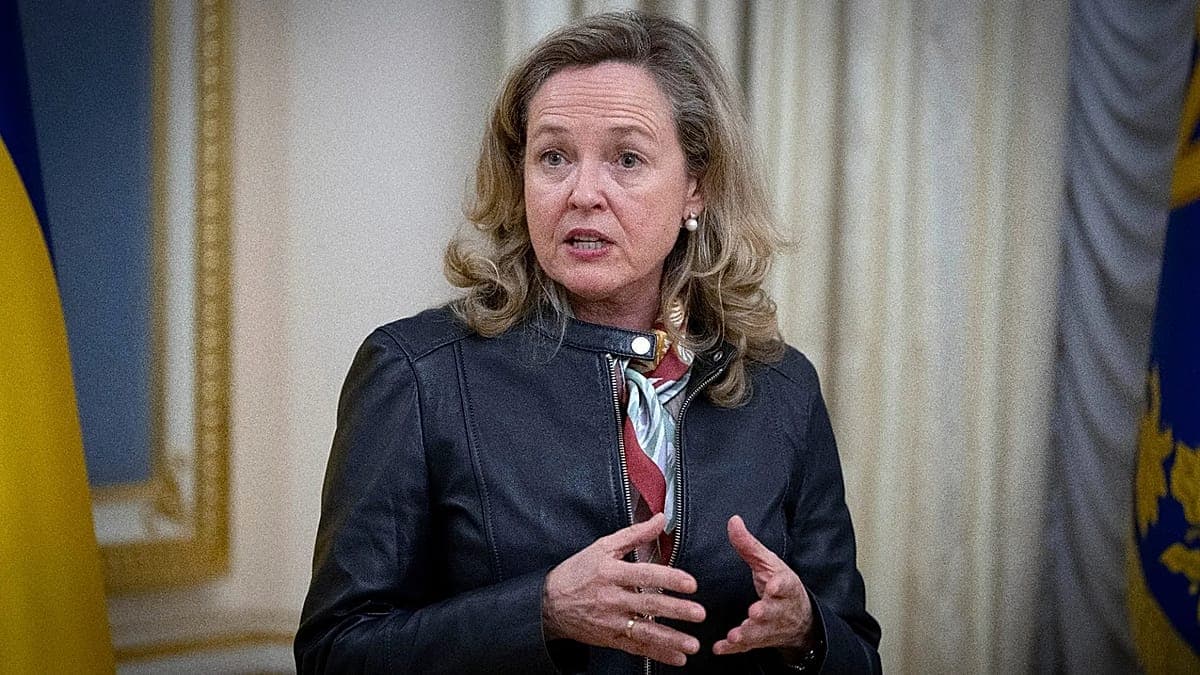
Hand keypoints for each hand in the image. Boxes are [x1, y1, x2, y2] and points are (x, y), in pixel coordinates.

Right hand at [542, 513, 706, 666]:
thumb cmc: (578, 571)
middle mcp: (611, 598)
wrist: (550, 602)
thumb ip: (635, 533)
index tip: (690, 583)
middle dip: (676, 611)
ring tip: (692, 645)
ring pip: (645, 632)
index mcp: (611, 572)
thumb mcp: (603, 547)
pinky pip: (637, 648)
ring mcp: (611, 621)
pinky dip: (658, 655)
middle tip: (699, 613)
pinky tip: (677, 659)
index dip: (669, 579)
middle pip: (648, 605)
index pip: (644, 575)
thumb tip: (661, 519)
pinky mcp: (610, 638)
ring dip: (671, 640)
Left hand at [713, 515, 812, 655]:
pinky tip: (720, 648)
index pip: (785, 584)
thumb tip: (733, 521)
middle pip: (773, 612)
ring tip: (736, 635)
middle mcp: (779, 608)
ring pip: (760, 633)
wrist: (799, 618)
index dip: (779, 586)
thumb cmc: (780, 585)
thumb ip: (749, 545)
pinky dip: (733, 649)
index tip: (773, 586)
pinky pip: (746, 647)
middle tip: (756, 613)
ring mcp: (769, 627)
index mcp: (783, 585)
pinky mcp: (759, 640)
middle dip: (764, 613)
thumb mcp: (768, 562)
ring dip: (748, 634)